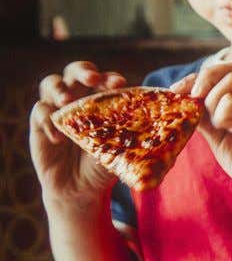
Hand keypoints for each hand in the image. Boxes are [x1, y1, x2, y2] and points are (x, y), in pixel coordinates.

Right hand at [30, 61, 125, 204]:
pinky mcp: (39, 123)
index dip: (110, 78)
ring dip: (59, 89)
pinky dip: (48, 120)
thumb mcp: (124, 149)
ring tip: (67, 101)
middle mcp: (78, 98)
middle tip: (91, 80)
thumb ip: (139, 131)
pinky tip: (59, 138)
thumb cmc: (105, 164)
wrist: (81, 189)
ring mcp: (57, 108)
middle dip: (83, 72)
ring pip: (51, 83)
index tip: (118, 84)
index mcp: (101, 100)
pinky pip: (40, 112)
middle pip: (76, 71)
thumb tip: (163, 117)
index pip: (104, 80)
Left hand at [174, 62, 231, 197]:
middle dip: (203, 80)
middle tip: (195, 102)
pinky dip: (223, 115)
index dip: (197, 77)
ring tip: (221, 125)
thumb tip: (184, 101)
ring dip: (214, 101)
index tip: (177, 92)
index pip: (223, 71)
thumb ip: (205, 117)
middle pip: (229, 67)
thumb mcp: (217, 136)